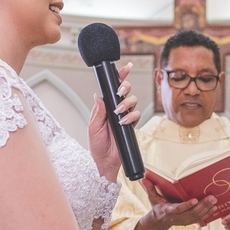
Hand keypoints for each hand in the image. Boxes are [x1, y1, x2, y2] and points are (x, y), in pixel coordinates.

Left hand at [89, 64, 140, 179]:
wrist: (104, 161)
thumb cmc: (96, 145)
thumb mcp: (93, 127)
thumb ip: (98, 111)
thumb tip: (99, 95)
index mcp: (105, 107)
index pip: (112, 89)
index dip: (120, 77)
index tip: (125, 68)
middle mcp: (115, 109)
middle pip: (126, 90)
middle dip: (125, 87)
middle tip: (120, 92)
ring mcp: (124, 116)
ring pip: (133, 101)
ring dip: (127, 103)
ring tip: (118, 112)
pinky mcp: (131, 125)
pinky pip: (136, 114)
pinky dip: (131, 116)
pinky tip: (123, 122)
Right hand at [141, 179, 216, 228]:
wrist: (159, 221)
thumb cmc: (157, 207)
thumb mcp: (152, 198)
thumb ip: (149, 188)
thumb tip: (143, 178)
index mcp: (168, 211)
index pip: (178, 209)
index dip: (187, 206)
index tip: (195, 200)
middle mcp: (177, 217)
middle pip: (191, 213)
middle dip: (202, 206)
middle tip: (211, 198)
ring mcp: (183, 221)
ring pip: (197, 217)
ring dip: (207, 209)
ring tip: (214, 201)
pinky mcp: (188, 222)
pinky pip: (199, 219)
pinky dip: (207, 214)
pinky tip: (214, 208)